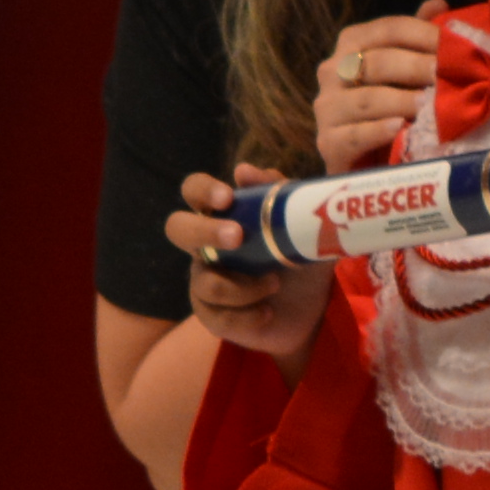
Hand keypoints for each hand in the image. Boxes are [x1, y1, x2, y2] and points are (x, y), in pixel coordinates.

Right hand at [166, 169, 331, 366]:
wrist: (313, 309)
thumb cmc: (301, 256)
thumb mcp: (300, 224)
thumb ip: (278, 194)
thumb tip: (244, 171)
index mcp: (223, 215)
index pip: (195, 190)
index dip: (203, 190)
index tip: (228, 197)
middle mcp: (205, 245)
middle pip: (177, 228)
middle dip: (204, 231)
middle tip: (237, 237)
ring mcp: (204, 280)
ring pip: (206, 283)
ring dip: (244, 286)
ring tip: (275, 284)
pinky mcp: (211, 315)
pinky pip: (218, 317)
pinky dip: (248, 316)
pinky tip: (268, 313)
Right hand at [312, 10, 446, 172]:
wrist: (366, 158)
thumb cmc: (391, 104)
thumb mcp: (407, 68)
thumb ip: (419, 36)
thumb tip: (437, 3)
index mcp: (352, 44)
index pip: (389, 29)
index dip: (424, 35)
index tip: (455, 46)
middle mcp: (333, 71)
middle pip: (377, 62)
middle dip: (417, 68)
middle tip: (447, 77)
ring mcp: (326, 108)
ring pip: (365, 99)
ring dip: (401, 101)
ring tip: (429, 105)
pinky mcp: (327, 144)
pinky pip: (353, 134)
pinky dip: (377, 131)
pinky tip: (399, 128)